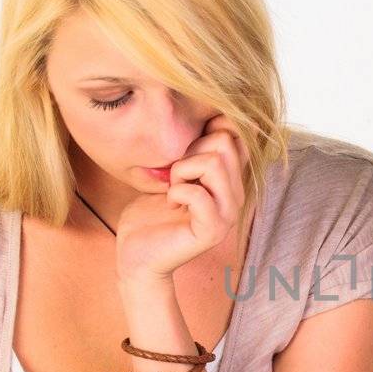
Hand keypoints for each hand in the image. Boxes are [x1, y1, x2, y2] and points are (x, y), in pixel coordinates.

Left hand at [116, 115, 249, 283]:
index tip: (183, 154)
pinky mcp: (212, 231)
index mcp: (229, 180)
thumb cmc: (150, 212)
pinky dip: (176, 191)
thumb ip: (192, 150)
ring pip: (214, 163)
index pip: (238, 136)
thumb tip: (205, 117)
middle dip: (190, 151)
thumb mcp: (172, 171)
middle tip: (175, 176)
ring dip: (182, 171)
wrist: (135, 254)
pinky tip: (170, 204)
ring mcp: (227, 215)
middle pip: (225, 143)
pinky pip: (198, 193)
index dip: (206, 131)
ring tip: (173, 189)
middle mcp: (235, 196)